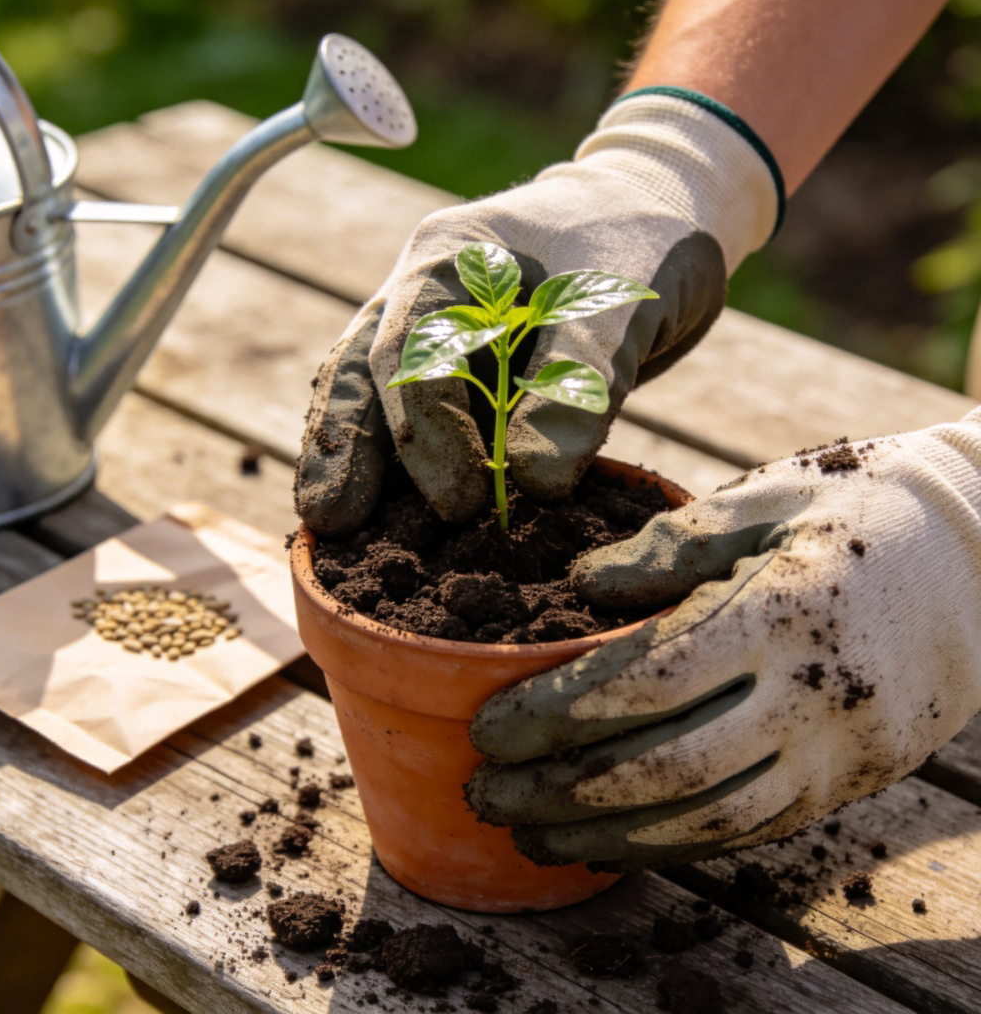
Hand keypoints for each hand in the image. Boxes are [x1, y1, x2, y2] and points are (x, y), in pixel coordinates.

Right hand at [295, 91, 779, 535]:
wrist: (662, 224)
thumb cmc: (643, 244)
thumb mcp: (621, 304)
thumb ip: (576, 384)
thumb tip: (534, 484)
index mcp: (450, 258)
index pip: (417, 352)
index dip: (432, 433)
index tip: (463, 503)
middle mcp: (424, 295)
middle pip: (364, 372)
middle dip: (347, 449)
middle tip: (331, 523)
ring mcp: (436, 333)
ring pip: (371, 395)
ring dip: (352, 458)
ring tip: (328, 526)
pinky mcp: (463, 371)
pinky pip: (414, 417)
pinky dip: (399, 463)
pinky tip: (378, 511)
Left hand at [465, 412, 980, 868]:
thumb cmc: (858, 511)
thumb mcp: (766, 498)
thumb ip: (670, 544)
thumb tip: (582, 588)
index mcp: (787, 611)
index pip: (648, 680)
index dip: (559, 712)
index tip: (489, 726)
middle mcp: (815, 698)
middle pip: (666, 766)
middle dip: (563, 788)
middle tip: (485, 792)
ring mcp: (840, 754)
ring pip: (707, 819)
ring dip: (607, 835)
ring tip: (530, 833)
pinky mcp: (850, 784)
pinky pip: (751, 830)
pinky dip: (672, 843)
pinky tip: (612, 840)